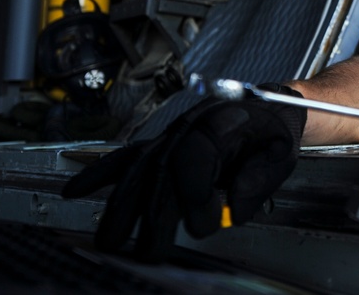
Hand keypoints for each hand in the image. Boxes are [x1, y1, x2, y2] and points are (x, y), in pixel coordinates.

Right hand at [61, 84, 304, 257]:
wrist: (269, 106)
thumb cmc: (275, 129)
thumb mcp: (282, 151)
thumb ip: (260, 178)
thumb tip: (234, 209)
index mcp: (221, 120)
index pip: (195, 156)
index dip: (196, 193)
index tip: (206, 224)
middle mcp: (189, 125)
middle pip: (161, 167)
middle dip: (151, 212)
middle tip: (149, 252)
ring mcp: (172, 135)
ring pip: (139, 168)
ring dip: (121, 205)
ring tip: (108, 239)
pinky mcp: (162, 145)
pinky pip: (128, 158)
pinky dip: (100, 174)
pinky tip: (77, 190)